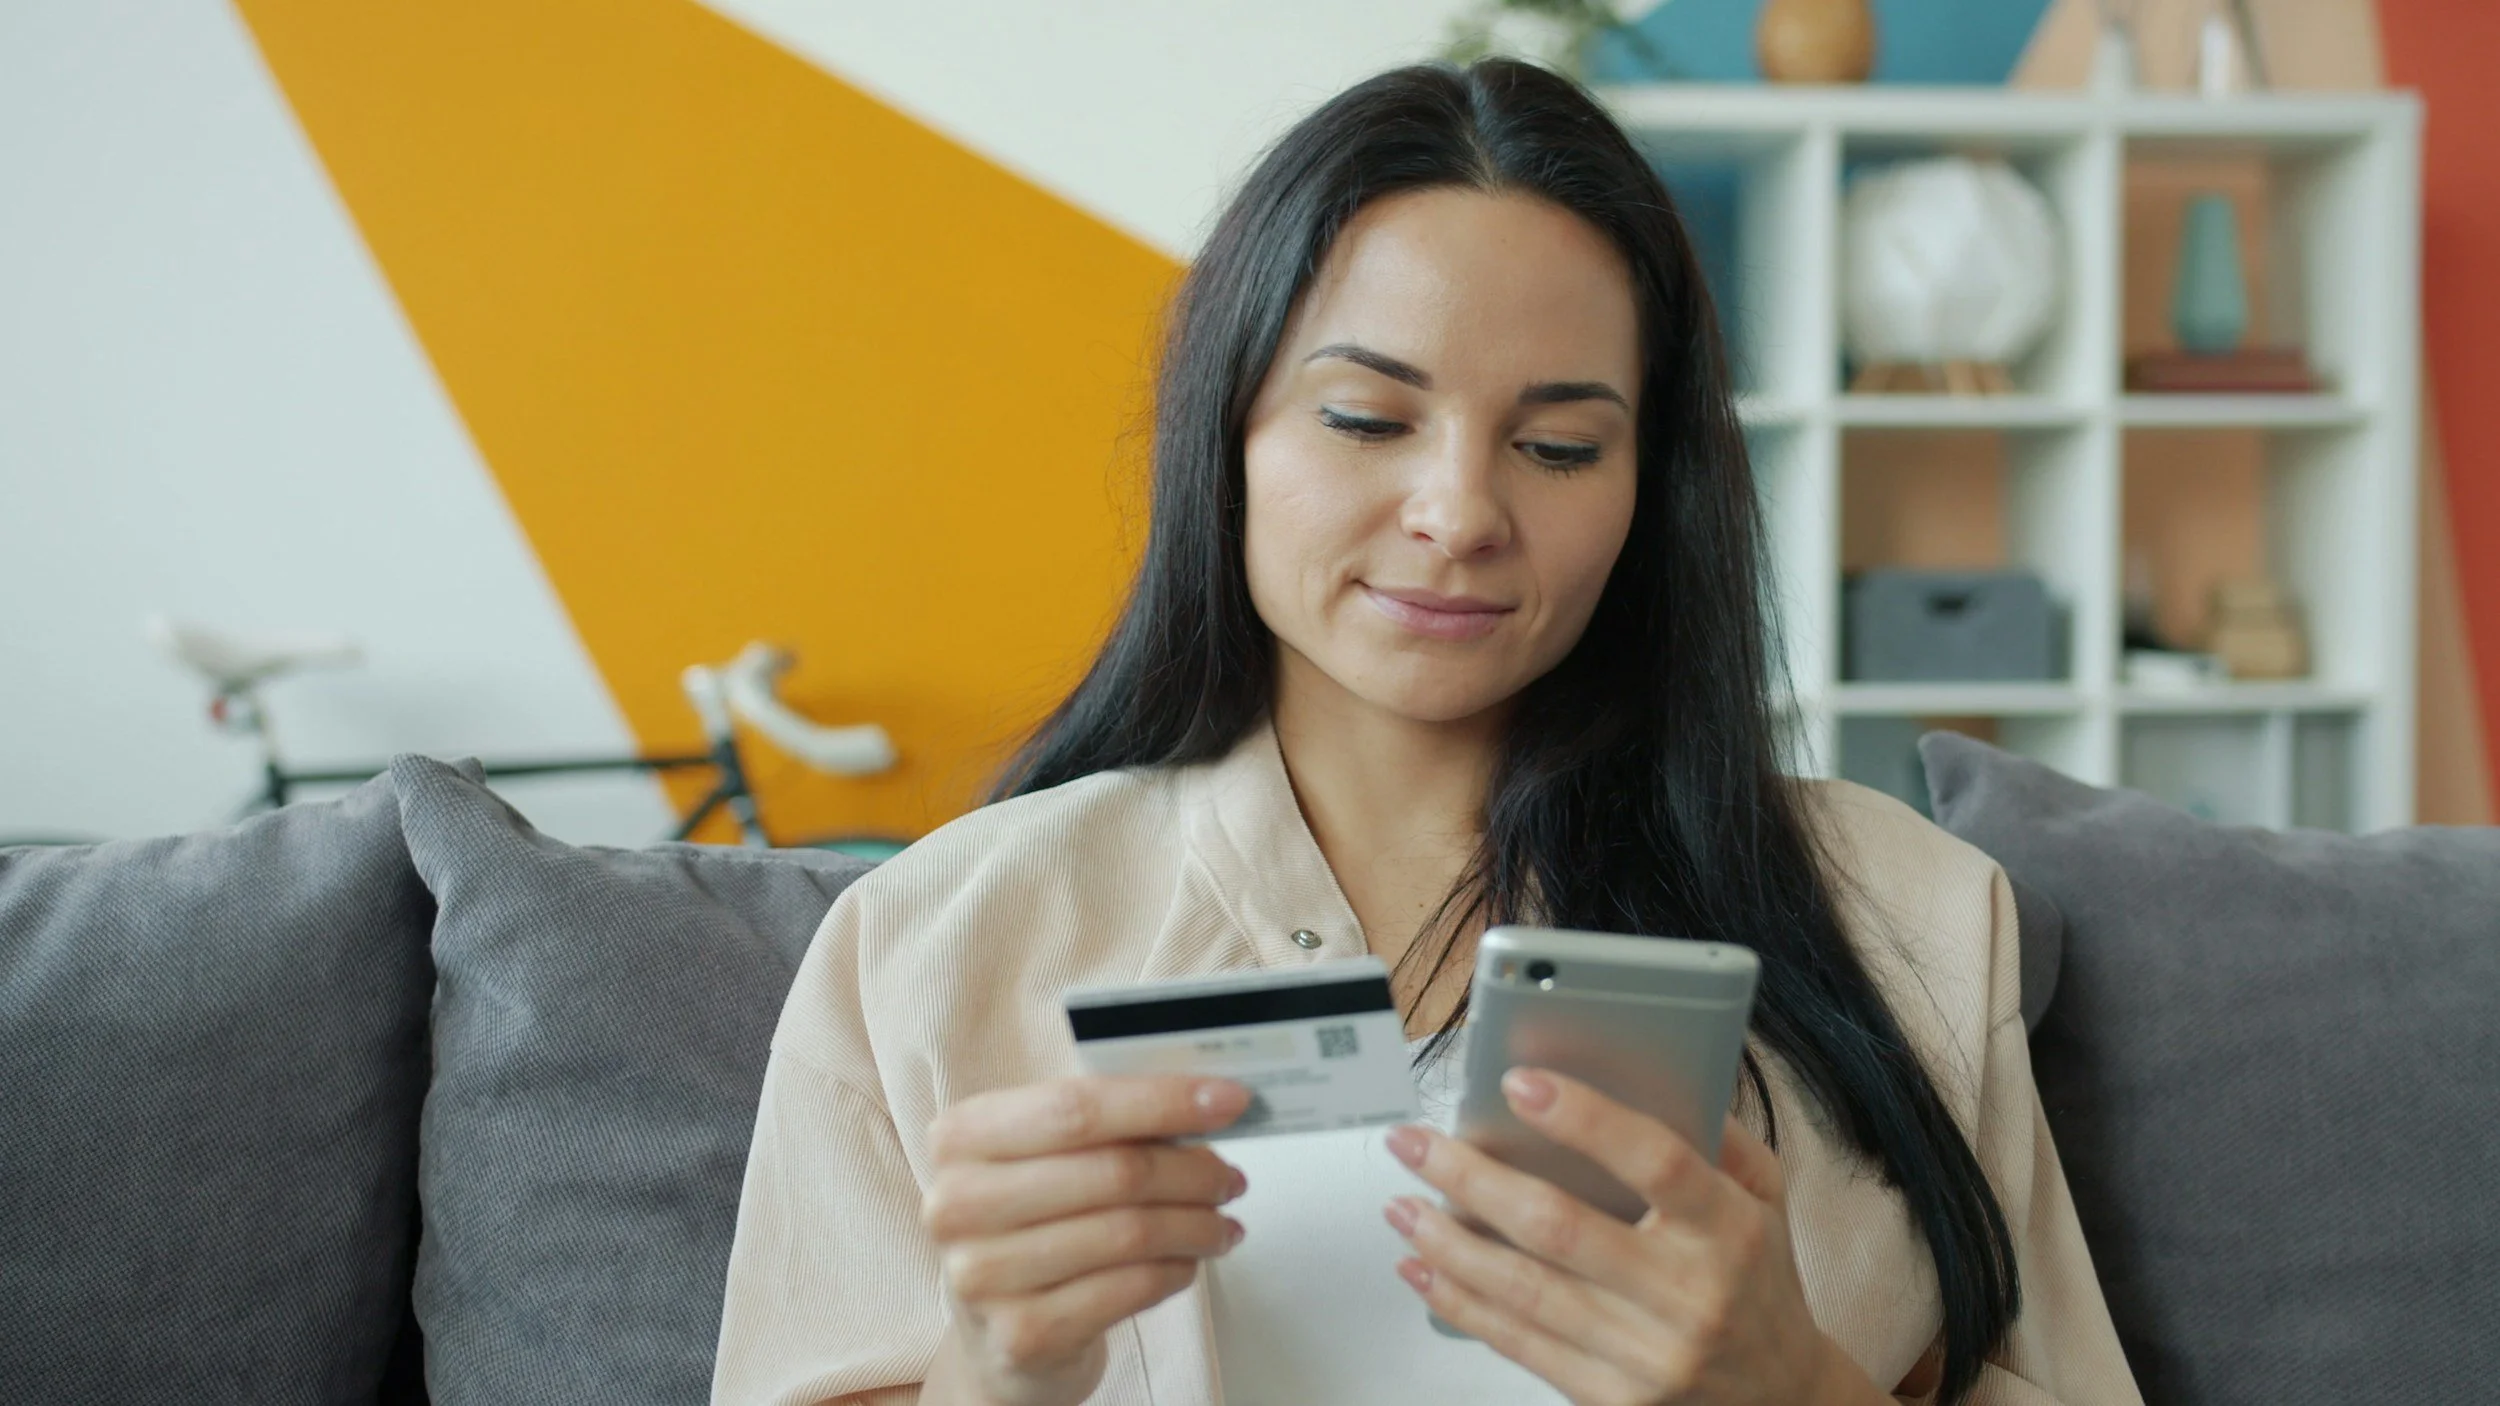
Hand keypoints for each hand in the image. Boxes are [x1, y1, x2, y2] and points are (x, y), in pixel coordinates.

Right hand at [920, 1075, 1251, 1405]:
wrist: (998, 1334)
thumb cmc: (1032, 1227)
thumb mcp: (1048, 1161)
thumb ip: (1109, 1125)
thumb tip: (1208, 1105)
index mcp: (963, 1137)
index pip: (1076, 1107)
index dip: (1162, 1101)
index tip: (1227, 1101)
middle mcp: (958, 1204)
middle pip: (1112, 1170)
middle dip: (1193, 1171)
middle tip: (1230, 1178)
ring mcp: (984, 1274)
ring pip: (1130, 1232)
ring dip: (1196, 1226)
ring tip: (1220, 1225)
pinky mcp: (1022, 1333)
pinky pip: (1130, 1288)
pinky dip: (1176, 1271)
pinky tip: (1188, 1263)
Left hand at [1379, 1068, 1886, 1405]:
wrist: (1781, 1398)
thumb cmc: (1759, 1284)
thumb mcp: (1766, 1199)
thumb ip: (1719, 1134)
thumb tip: (1646, 1070)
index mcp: (1729, 1230)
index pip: (1656, 1162)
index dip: (1585, 1119)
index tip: (1519, 1083)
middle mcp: (1687, 1295)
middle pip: (1559, 1227)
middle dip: (1471, 1177)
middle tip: (1416, 1141)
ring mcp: (1647, 1355)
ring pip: (1523, 1290)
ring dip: (1447, 1241)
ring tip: (1401, 1202)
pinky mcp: (1613, 1400)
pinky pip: (1518, 1344)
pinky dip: (1458, 1302)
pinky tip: (1422, 1267)